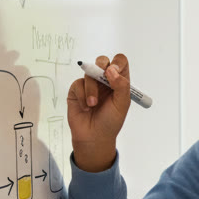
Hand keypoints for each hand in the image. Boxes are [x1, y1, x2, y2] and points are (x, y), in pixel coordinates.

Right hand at [66, 53, 130, 171]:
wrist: (94, 137)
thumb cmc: (110, 122)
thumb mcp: (122, 104)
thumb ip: (121, 85)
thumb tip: (111, 69)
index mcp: (119, 82)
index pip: (120, 62)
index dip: (117, 62)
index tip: (114, 71)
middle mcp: (105, 81)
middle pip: (102, 61)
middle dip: (101, 67)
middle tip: (102, 77)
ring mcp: (90, 84)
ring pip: (89, 73)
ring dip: (92, 89)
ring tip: (93, 104)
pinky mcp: (77, 90)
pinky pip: (78, 84)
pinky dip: (82, 96)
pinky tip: (85, 107)